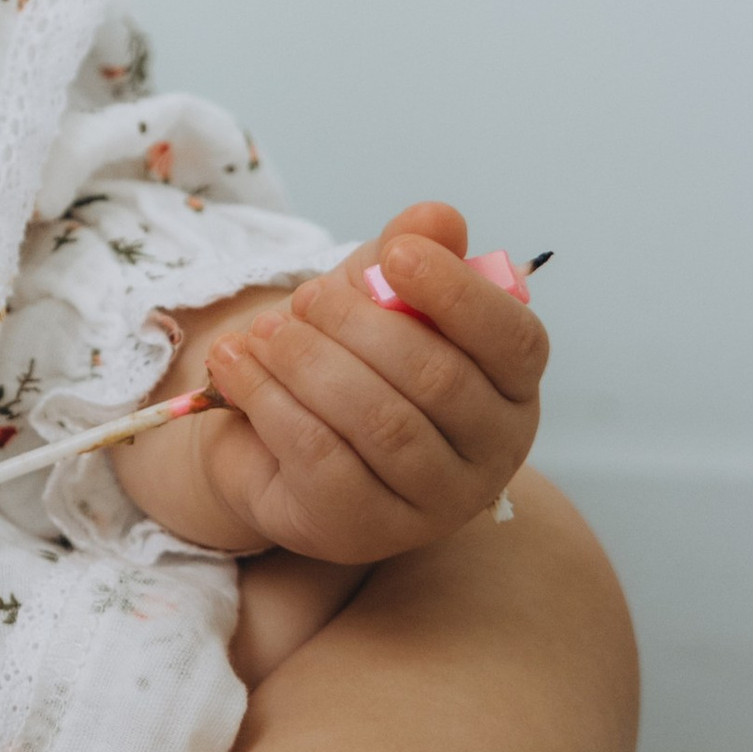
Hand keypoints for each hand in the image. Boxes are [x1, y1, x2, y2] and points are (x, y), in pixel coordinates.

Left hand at [118, 200, 545, 563]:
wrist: (271, 435)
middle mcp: (491, 455)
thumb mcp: (376, 292)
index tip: (396, 253)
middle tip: (306, 297)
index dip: (459, 293)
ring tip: (263, 330)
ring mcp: (432, 505)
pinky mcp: (362, 533)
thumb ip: (409, 252)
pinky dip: (272, 400)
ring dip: (310, 361)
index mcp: (512, 388)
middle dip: (360, 325)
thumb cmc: (347, 356)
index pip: (515, 340)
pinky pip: (322, 459)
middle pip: (439, 380)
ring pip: (380, 422)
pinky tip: (237, 364)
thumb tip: (437, 218)